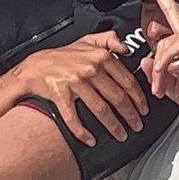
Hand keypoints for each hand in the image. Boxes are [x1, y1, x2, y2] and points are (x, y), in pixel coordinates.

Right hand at [0, 34, 147, 145]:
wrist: (35, 67)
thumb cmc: (63, 56)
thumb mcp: (87, 40)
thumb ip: (109, 39)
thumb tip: (126, 48)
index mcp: (100, 56)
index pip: (126, 79)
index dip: (138, 97)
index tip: (144, 108)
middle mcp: (90, 68)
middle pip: (117, 96)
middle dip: (130, 114)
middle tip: (137, 126)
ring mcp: (75, 82)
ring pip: (100, 108)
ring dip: (113, 125)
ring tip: (121, 135)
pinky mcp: (61, 95)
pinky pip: (73, 117)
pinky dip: (82, 131)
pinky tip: (90, 140)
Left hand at [143, 0, 178, 121]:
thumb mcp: (174, 87)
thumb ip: (158, 73)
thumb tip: (146, 60)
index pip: (172, 11)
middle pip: (163, 36)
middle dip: (155, 63)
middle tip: (157, 87)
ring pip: (168, 42)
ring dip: (160, 67)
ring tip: (162, 87)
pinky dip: (168, 60)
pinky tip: (169, 72)